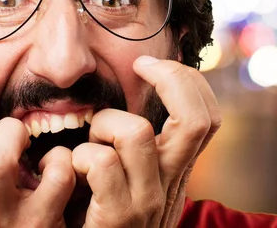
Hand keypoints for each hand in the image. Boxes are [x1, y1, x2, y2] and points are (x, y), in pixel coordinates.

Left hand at [72, 56, 220, 227]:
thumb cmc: (102, 218)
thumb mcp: (132, 180)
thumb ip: (134, 148)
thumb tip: (123, 104)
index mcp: (176, 170)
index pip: (205, 116)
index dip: (185, 80)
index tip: (149, 64)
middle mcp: (171, 184)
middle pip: (196, 118)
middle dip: (170, 78)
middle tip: (141, 67)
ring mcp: (147, 202)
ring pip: (138, 132)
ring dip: (105, 123)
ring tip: (89, 142)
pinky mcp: (117, 219)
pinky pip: (100, 163)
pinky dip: (78, 155)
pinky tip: (70, 168)